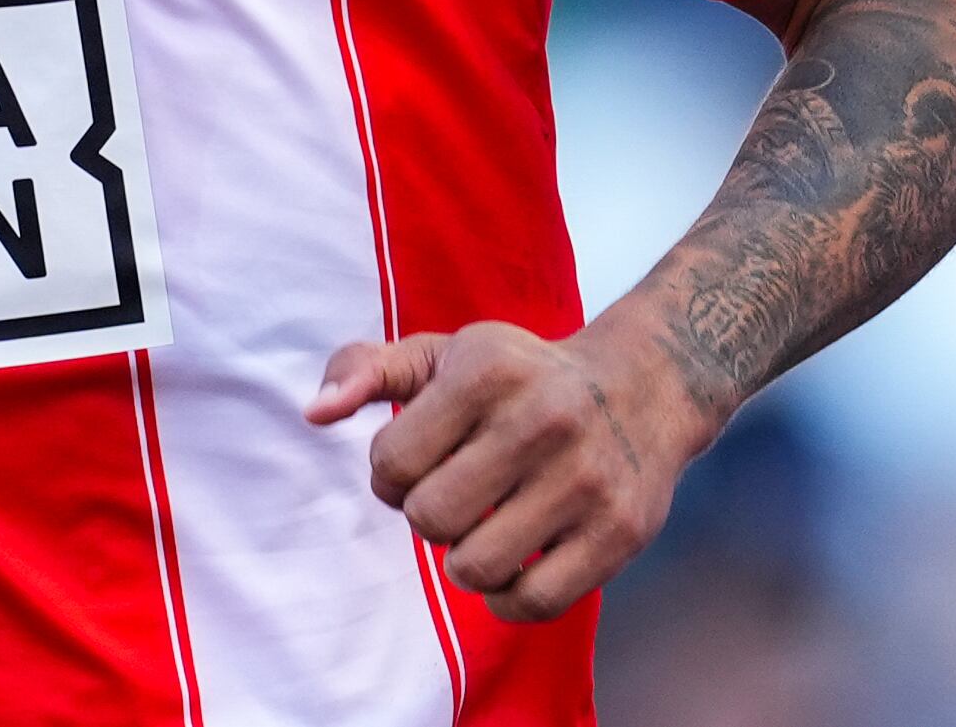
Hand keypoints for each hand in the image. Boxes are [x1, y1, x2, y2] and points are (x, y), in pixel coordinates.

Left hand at [305, 318, 705, 623]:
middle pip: (429, 520)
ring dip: (463, 558)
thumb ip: (366, 369)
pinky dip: (507, 595)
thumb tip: (313, 413)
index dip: (391, 474)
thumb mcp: (445, 354)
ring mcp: (585, 481)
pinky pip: (532, 603)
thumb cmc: (519, 375)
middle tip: (454, 493)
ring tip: (483, 525)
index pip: (391, 463)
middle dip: (427, 515)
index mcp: (487, 370)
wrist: (642, 387)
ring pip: (474, 567)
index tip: (420, 460)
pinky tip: (515, 559)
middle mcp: (541, 421)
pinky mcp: (618, 534)